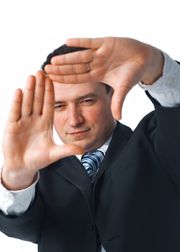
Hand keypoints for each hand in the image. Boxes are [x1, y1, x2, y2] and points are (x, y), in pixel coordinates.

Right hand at [1, 72, 82, 189]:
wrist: (23, 167)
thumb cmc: (38, 160)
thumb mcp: (54, 154)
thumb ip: (67, 150)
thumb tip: (83, 149)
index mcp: (45, 123)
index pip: (49, 105)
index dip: (51, 93)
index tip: (53, 80)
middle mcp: (34, 120)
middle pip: (38, 100)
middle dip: (40, 86)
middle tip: (42, 71)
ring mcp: (23, 121)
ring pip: (27, 102)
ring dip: (29, 90)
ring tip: (32, 76)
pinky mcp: (12, 126)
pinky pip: (15, 111)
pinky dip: (18, 102)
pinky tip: (20, 91)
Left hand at [45, 37, 163, 119]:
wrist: (144, 59)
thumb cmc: (133, 74)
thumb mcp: (124, 89)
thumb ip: (118, 102)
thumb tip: (118, 118)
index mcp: (98, 75)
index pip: (78, 78)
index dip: (65, 79)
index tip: (53, 81)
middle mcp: (96, 64)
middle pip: (75, 67)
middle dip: (61, 69)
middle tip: (45, 70)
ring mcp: (100, 53)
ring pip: (80, 56)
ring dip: (66, 58)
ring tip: (53, 60)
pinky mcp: (106, 42)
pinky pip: (90, 42)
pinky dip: (80, 42)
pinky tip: (67, 42)